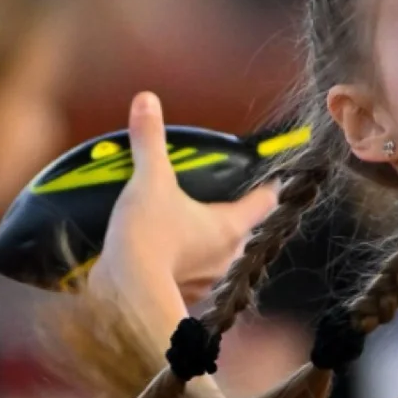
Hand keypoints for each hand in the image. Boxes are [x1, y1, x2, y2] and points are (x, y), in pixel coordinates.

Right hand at [96, 93, 277, 302]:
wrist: (124, 293)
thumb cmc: (148, 235)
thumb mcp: (149, 180)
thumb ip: (150, 141)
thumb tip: (147, 101)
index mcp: (231, 226)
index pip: (264, 202)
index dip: (269, 188)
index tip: (272, 179)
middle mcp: (228, 256)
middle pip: (243, 230)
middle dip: (234, 216)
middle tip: (220, 200)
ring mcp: (210, 281)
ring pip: (220, 256)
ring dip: (209, 243)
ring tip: (190, 227)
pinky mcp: (186, 296)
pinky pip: (195, 277)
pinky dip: (187, 265)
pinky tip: (169, 256)